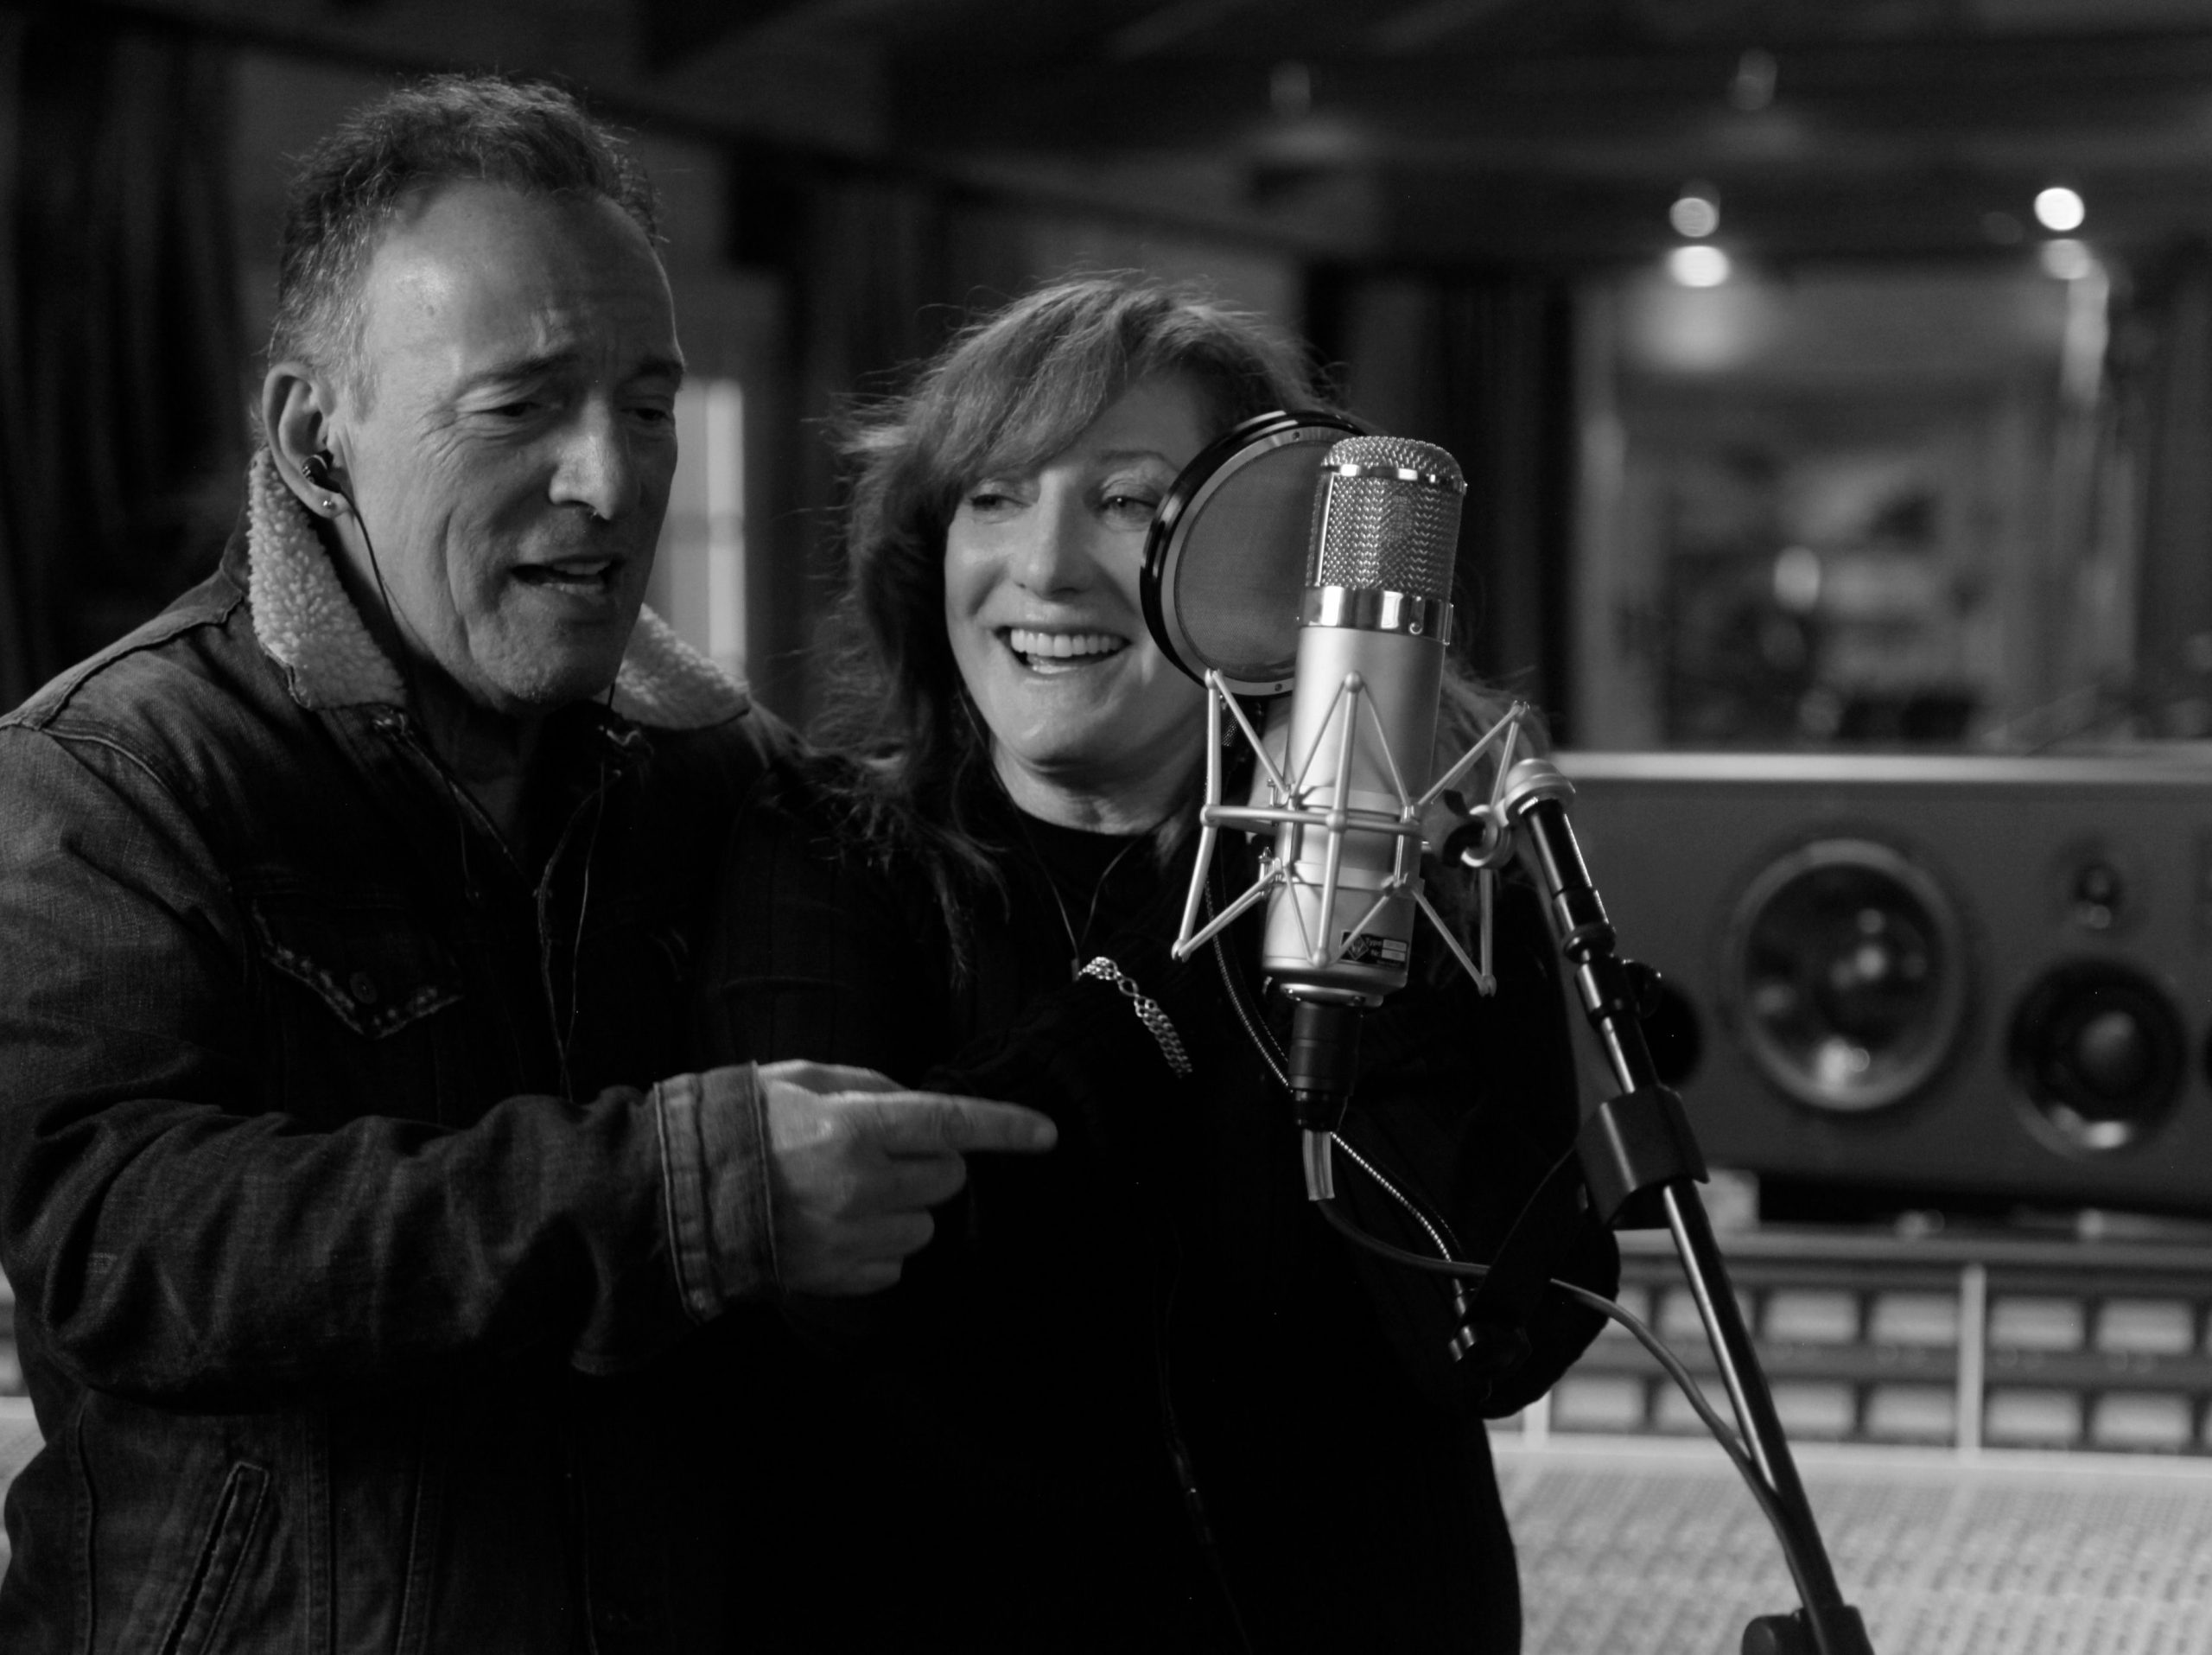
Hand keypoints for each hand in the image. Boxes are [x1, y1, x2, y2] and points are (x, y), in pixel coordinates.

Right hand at [758, 1061, 1056, 1295]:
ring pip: (926, 1224)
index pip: (952, 1124)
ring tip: (848, 1192)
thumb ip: (870, 1086)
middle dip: (928, 1162)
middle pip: (946, 1178)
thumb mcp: (801, 1079)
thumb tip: (918, 1105)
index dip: (1006, 1128)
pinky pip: (896, 1262)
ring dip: (904, 1207)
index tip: (1047, 1135)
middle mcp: (862, 1185)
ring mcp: (852, 1237)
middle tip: (880, 1152)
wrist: (676, 1196)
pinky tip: (837, 1226)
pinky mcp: (839, 1277)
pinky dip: (880, 1245)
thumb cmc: (741, 1125)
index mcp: (854, 1127)